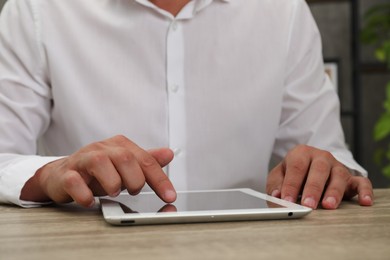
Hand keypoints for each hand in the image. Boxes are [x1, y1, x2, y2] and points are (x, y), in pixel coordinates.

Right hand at [20, 135, 175, 206]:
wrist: (62, 175)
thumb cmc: (97, 172)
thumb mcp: (125, 166)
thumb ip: (146, 161)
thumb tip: (168, 154)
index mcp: (119, 145)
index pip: (145, 159)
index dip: (159, 179)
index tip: (170, 196)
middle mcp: (101, 149)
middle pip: (124, 158)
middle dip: (134, 179)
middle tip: (134, 191)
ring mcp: (82, 160)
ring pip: (100, 163)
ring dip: (112, 183)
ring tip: (114, 193)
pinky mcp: (66, 174)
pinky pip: (74, 181)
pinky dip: (84, 194)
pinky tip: (90, 201)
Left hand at [266, 145, 372, 208]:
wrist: (309, 167)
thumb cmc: (293, 174)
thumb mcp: (279, 176)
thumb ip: (276, 185)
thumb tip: (277, 196)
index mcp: (301, 154)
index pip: (296, 167)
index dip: (291, 184)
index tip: (287, 200)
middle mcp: (321, 157)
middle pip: (319, 170)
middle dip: (313, 188)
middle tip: (308, 204)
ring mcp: (337, 166)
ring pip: (339, 176)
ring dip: (334, 192)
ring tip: (328, 206)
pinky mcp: (351, 177)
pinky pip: (361, 182)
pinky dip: (364, 191)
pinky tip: (364, 202)